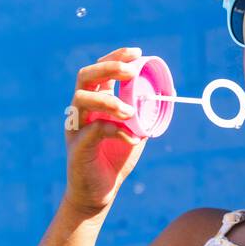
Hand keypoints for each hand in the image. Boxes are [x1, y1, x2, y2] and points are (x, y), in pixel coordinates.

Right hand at [64, 46, 147, 214]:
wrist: (100, 192)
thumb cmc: (115, 158)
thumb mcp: (136, 131)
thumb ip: (145, 113)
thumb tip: (168, 92)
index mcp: (95, 102)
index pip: (99, 71)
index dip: (116, 57)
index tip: (136, 52)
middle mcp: (81, 110)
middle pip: (86, 77)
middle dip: (108, 69)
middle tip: (130, 72)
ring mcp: (76, 127)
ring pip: (82, 99)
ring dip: (109, 100)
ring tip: (130, 112)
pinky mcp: (77, 147)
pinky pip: (92, 130)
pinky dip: (115, 130)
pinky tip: (133, 138)